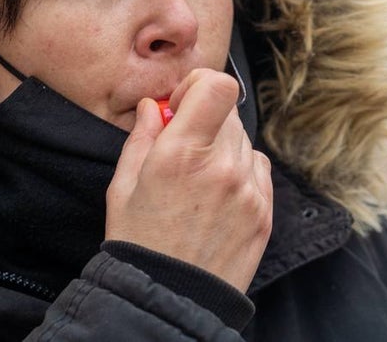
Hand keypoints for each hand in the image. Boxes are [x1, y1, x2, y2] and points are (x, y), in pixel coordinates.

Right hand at [105, 68, 272, 291]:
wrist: (170, 300)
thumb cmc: (139, 243)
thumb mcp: (122, 187)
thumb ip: (141, 137)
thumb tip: (153, 106)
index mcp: (182, 154)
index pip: (217, 86)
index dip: (199, 85)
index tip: (180, 106)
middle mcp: (222, 166)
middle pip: (228, 111)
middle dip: (205, 118)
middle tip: (183, 145)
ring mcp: (249, 190)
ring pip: (243, 139)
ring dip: (223, 146)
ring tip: (197, 178)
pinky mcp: (264, 211)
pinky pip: (258, 166)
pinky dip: (240, 170)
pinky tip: (217, 194)